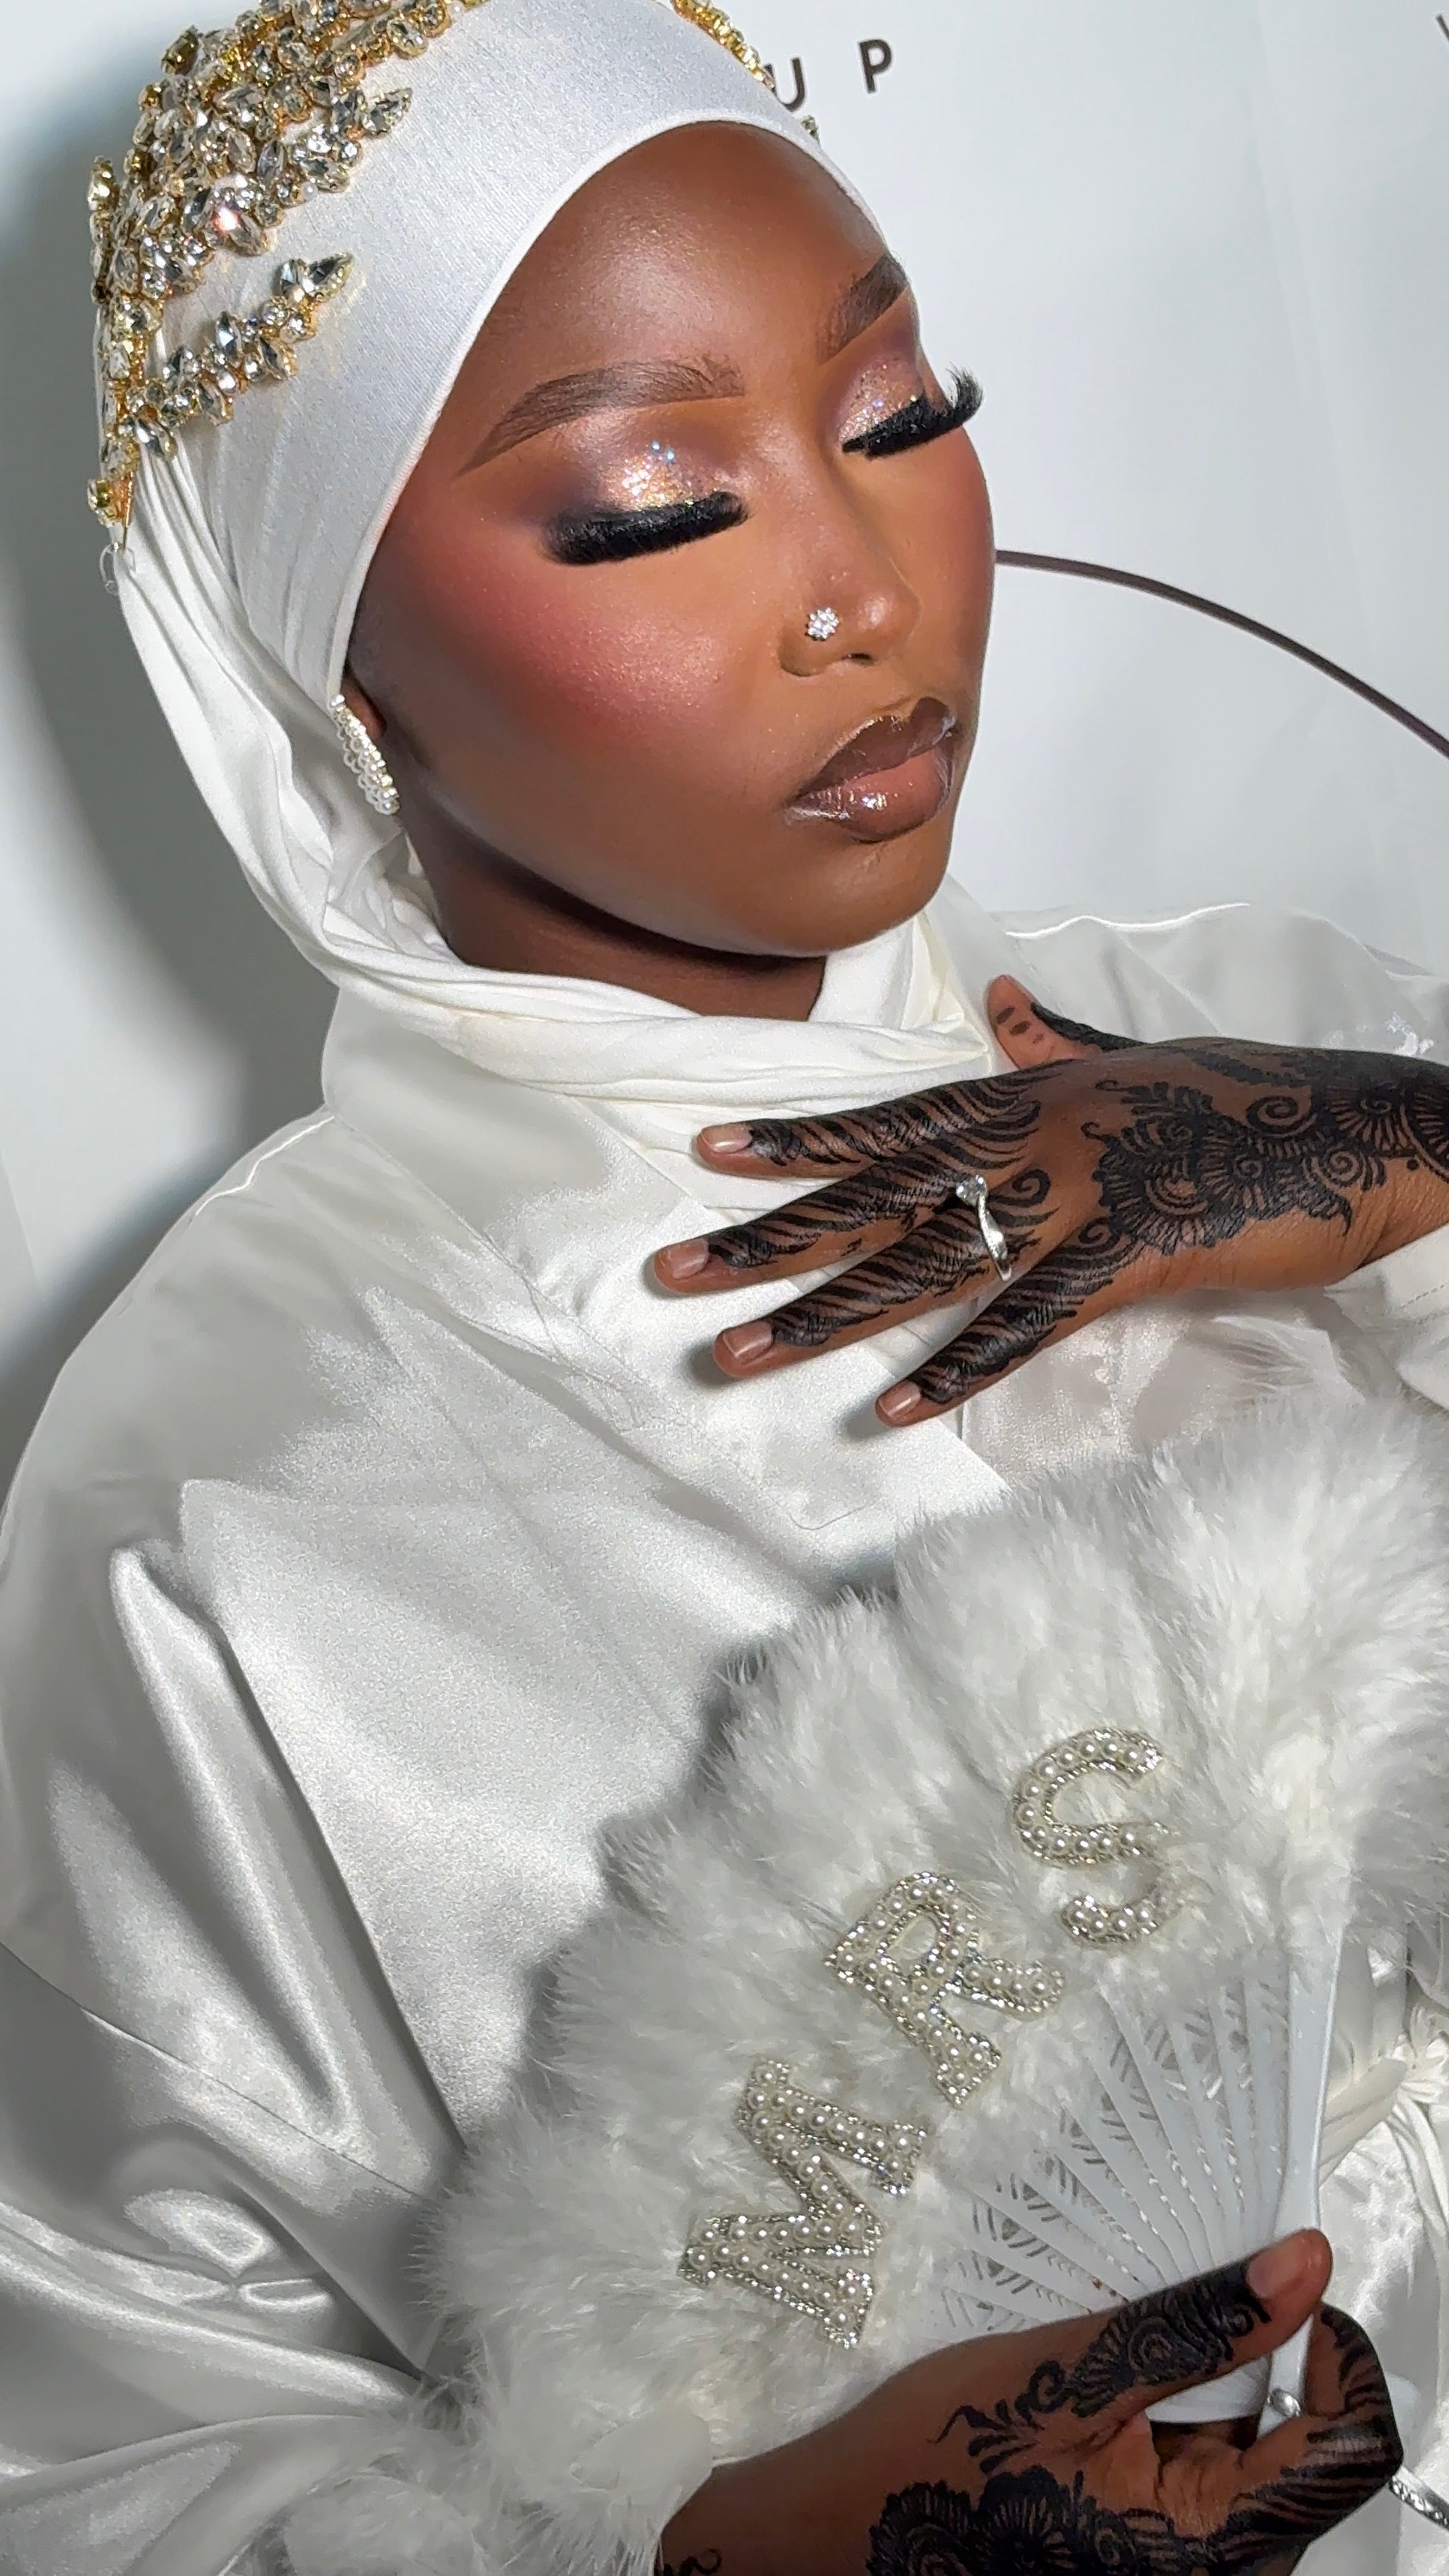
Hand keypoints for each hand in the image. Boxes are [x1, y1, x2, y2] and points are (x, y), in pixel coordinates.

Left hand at [652, 977, 1448, 1420]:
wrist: (1355, 1131)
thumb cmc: (1245, 1096)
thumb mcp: (1137, 1057)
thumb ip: (1053, 1040)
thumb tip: (998, 1001)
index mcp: (1026, 1096)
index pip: (885, 1123)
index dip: (793, 1142)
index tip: (704, 1157)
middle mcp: (1030, 1142)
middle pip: (873, 1199)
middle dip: (765, 1240)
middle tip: (669, 1276)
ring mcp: (1076, 1201)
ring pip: (922, 1267)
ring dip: (823, 1319)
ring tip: (736, 1356)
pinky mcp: (1128, 1261)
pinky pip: (1027, 1326)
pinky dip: (960, 1371)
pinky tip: (891, 1413)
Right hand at [658, 2232, 1401, 2574]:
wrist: (840, 2536)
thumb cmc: (937, 2462)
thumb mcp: (1071, 2370)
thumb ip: (1198, 2323)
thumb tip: (1303, 2264)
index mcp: (1212, 2552)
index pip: (1353, 2450)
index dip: (1337, 2350)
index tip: (1283, 2280)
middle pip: (1303, 2449)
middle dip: (1254, 2357)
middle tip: (1169, 2298)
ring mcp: (1181, 2568)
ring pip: (1250, 2453)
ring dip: (1204, 2382)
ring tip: (1113, 2346)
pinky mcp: (1148, 2554)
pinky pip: (1202, 2472)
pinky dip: (1170, 2412)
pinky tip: (1100, 2384)